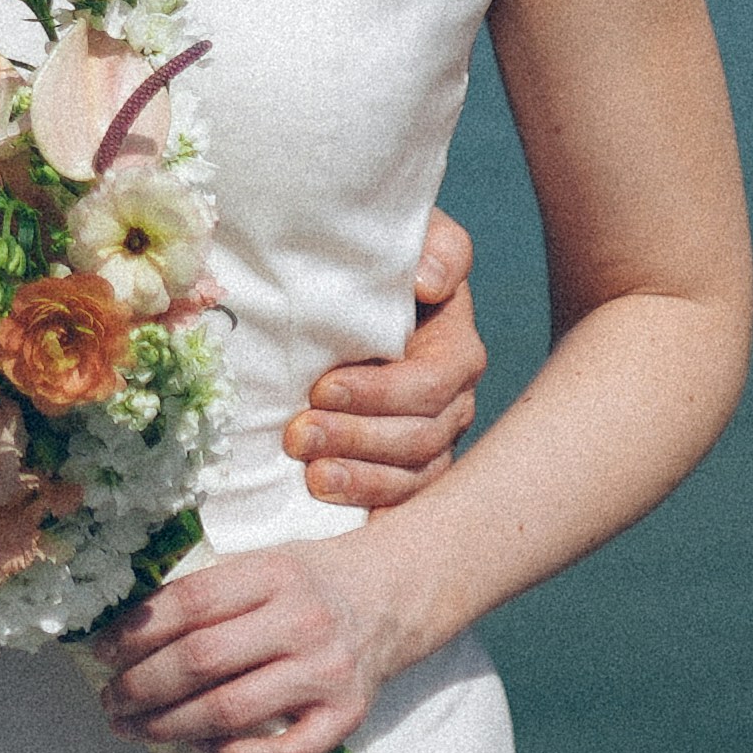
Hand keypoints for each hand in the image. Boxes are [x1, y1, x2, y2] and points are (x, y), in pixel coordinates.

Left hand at [94, 535, 426, 752]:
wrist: (389, 597)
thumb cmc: (307, 584)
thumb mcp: (261, 563)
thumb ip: (206, 593)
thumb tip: (125, 634)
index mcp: (274, 574)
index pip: (189, 604)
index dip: (135, 632)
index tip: (102, 652)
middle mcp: (303, 622)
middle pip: (202, 662)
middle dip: (141, 686)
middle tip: (110, 700)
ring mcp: (327, 673)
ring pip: (231, 711)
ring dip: (169, 726)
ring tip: (135, 728)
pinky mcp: (347, 717)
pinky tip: (201, 747)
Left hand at [285, 214, 481, 511]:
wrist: (355, 285)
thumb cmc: (382, 260)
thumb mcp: (416, 236)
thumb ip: (438, 249)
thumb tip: (429, 283)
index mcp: (455, 347)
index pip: (431, 383)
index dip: (380, 392)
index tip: (321, 387)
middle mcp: (452, 399)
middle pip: (420, 437)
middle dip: (357, 439)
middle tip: (297, 435)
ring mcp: (432, 438)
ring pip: (413, 477)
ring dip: (359, 480)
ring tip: (310, 477)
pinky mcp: (406, 468)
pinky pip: (403, 504)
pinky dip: (373, 512)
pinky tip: (334, 516)